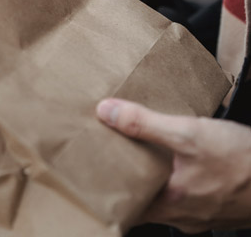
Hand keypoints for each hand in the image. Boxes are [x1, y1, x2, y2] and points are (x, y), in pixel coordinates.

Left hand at [96, 98, 250, 233]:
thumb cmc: (241, 160)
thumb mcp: (188, 133)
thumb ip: (145, 124)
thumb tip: (107, 112)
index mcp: (170, 203)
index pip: (125, 206)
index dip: (108, 190)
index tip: (92, 171)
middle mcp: (183, 215)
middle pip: (143, 201)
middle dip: (128, 179)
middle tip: (111, 155)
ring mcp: (202, 213)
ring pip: (165, 198)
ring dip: (152, 178)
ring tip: (139, 151)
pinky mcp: (217, 204)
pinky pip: (187, 194)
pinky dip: (175, 178)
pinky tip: (177, 157)